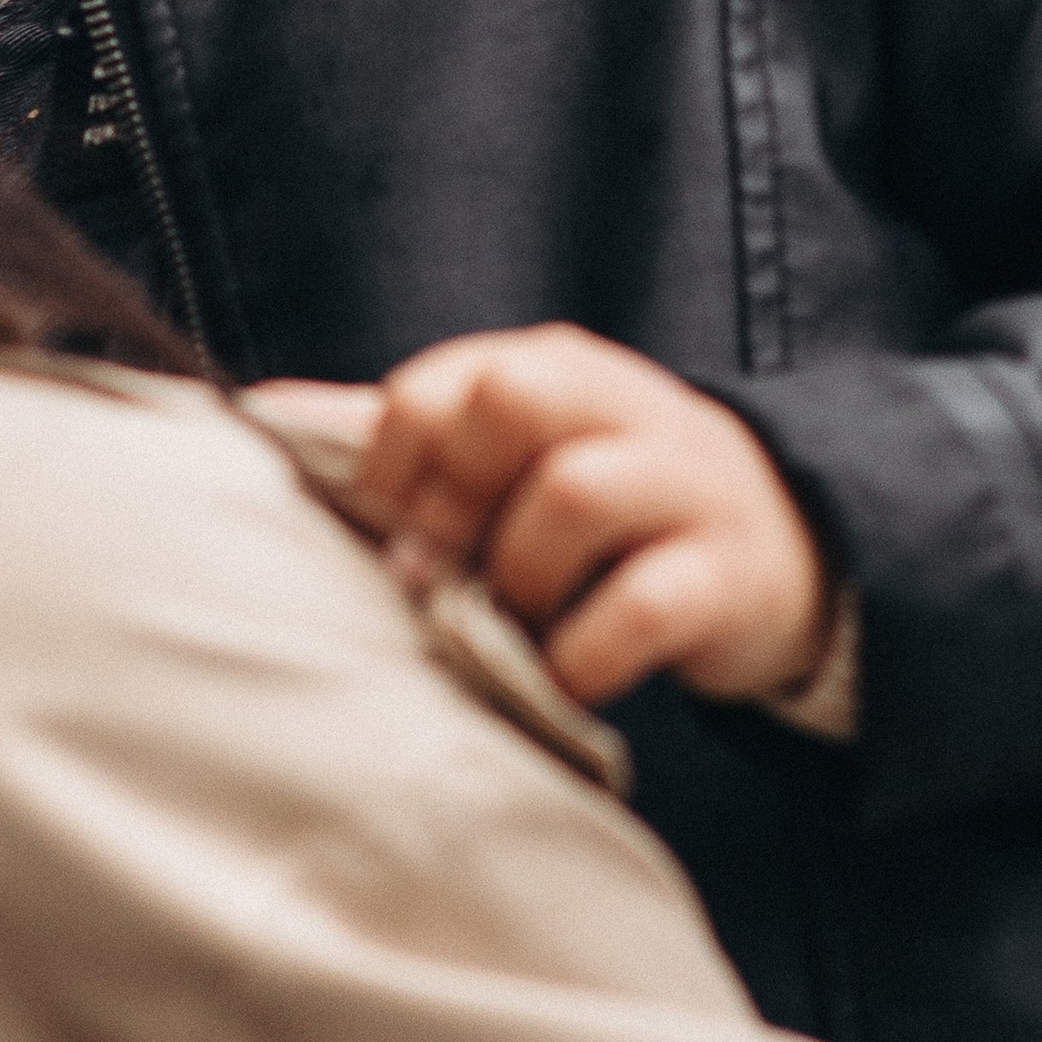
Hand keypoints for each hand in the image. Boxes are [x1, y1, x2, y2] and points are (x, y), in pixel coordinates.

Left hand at [331, 326, 833, 709]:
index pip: (448, 380)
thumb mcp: (518, 453)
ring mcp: (682, 485)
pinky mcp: (726, 575)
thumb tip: (259, 411)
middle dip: (454, 496)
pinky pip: (643, 605)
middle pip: (510, 402)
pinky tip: (567, 672)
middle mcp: (620, 407)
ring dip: (516, 576)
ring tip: (511, 624)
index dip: (397, 456)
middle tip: (440, 571)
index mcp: (555, 369)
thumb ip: (403, 433)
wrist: (782, 553)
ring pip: (574, 494)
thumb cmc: (611, 504)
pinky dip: (585, 650)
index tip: (387, 522)